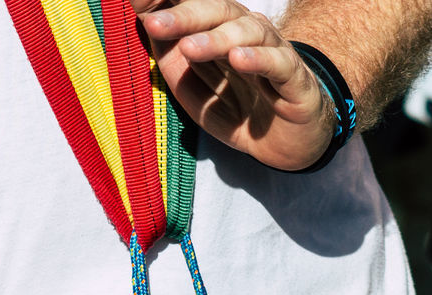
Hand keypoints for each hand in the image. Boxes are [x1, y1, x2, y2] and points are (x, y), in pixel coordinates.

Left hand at [134, 0, 336, 170]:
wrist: (286, 144)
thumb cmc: (238, 109)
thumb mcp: (194, 90)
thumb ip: (171, 60)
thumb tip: (147, 24)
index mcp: (218, 30)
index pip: (192, 6)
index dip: (166, 1)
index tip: (136, 0)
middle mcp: (245, 33)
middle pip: (216, 12)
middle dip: (183, 16)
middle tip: (154, 24)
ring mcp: (272, 52)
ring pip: (246, 32)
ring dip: (216, 38)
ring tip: (190, 48)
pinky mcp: (295, 79)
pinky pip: (277, 62)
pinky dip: (258, 58)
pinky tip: (238, 59)